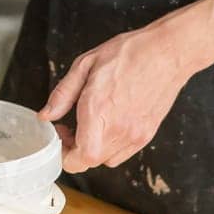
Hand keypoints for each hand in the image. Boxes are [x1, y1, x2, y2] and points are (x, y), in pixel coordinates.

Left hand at [39, 26, 187, 171]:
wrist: (167, 52)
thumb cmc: (129, 54)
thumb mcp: (85, 64)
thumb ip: (63, 94)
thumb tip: (46, 115)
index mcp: (98, 110)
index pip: (80, 158)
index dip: (64, 155)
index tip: (60, 136)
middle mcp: (118, 128)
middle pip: (90, 161)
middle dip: (74, 148)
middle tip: (70, 127)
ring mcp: (136, 134)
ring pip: (106, 159)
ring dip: (93, 148)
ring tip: (90, 124)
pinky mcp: (147, 135)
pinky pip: (123, 153)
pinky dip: (111, 145)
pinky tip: (108, 123)